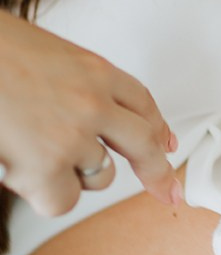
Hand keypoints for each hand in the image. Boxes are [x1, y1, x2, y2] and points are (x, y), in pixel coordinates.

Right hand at [0, 12, 178, 217]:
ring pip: (99, 177)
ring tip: (31, 153)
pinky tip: (20, 172)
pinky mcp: (47, 166)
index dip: (156, 127)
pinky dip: (45, 195)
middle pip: (143, 144)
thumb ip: (72, 82)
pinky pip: (64, 200)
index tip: (165, 144)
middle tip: (164, 190)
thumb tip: (80, 111)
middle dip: (156, 171)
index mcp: (94, 69)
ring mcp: (73, 136)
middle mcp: (93, 103)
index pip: (141, 102)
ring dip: (73, 176)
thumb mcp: (46, 54)